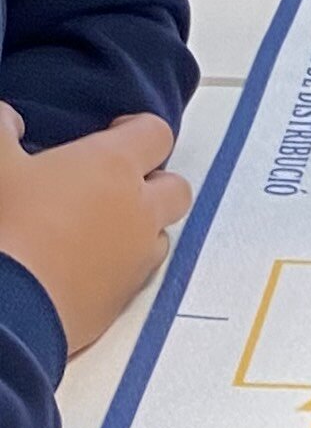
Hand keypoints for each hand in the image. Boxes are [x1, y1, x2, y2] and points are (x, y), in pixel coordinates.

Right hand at [0, 108, 190, 353]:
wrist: (8, 306)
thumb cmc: (5, 228)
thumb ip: (3, 129)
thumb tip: (10, 121)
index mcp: (113, 166)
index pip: (156, 133)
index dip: (138, 129)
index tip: (115, 132)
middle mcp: (138, 211)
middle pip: (177, 188)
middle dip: (156, 181)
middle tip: (116, 182)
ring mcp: (137, 259)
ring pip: (162, 235)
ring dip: (141, 226)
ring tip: (98, 225)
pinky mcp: (124, 299)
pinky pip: (138, 274)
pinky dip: (121, 265)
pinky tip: (84, 263)